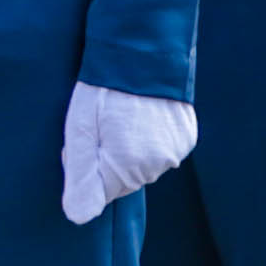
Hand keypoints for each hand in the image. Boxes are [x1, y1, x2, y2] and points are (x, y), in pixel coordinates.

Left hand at [58, 82, 199, 221]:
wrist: (144, 49)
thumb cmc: (103, 87)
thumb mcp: (80, 128)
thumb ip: (80, 176)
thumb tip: (77, 217)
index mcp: (128, 165)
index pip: (99, 191)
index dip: (86, 165)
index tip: (85, 138)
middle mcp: (158, 164)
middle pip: (122, 179)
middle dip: (107, 159)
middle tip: (100, 123)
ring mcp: (177, 150)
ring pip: (142, 165)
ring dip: (129, 150)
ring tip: (121, 115)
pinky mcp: (187, 136)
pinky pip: (162, 150)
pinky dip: (149, 139)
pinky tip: (142, 114)